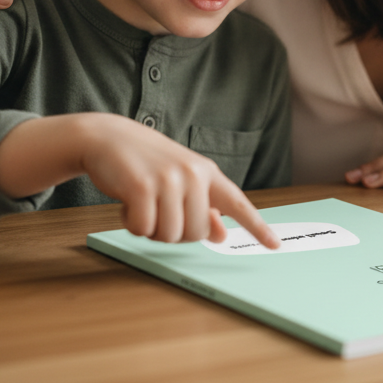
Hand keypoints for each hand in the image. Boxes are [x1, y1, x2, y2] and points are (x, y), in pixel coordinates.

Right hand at [0, 113, 280, 247]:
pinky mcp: (142, 186)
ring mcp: (169, 179)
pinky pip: (143, 230)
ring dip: (150, 229)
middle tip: (157, 211)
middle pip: (195, 235)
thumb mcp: (179, 178)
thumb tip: (222, 233)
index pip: (237, 202)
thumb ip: (202, 205)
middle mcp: (193, 175)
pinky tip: (127, 204)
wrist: (107, 137)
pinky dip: (132, 225)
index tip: (275, 245)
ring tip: (141, 204)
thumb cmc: (145, 161)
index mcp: (206, 173)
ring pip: (169, 236)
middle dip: (173, 232)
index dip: (256, 227)